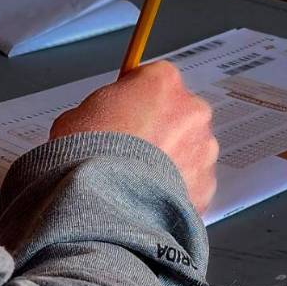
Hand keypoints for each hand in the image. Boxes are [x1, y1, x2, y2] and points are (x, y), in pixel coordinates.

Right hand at [51, 61, 217, 212]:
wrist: (104, 206)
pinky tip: (150, 198)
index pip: (154, 79)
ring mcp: (204, 148)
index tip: (126, 111)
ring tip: (138, 180)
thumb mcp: (78, 115)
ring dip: (170, 161)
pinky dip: (176, 190)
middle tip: (130, 150)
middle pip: (178, 113)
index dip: (136, 98)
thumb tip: (104, 118)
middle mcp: (192, 109)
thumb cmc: (89, 158)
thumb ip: (104, 108)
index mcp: (162, 82)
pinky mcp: (208, 184)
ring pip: (189, 149)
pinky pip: (192, 182)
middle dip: (159, 128)